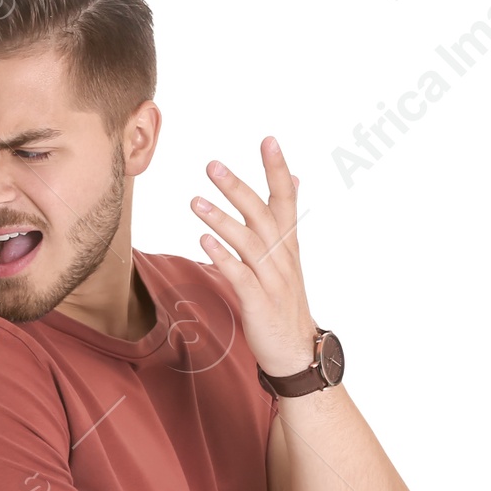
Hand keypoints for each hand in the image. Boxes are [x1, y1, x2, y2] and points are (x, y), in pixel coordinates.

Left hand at [190, 137, 317, 378]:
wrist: (296, 350)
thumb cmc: (284, 302)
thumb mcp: (289, 258)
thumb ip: (285, 220)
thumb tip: (294, 180)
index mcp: (289, 244)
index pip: (286, 198)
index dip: (278, 169)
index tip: (268, 139)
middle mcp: (282, 257)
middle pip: (262, 214)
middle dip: (238, 187)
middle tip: (211, 165)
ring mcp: (271, 279)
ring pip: (248, 242)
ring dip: (221, 219)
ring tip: (195, 201)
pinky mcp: (258, 302)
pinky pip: (240, 276)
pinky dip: (223, 257)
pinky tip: (204, 241)